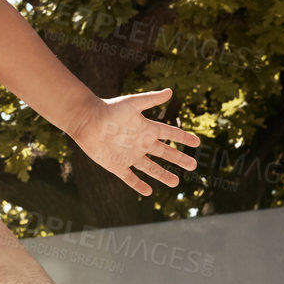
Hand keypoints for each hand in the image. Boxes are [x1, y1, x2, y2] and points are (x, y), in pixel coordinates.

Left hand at [72, 87, 199, 195]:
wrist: (86, 120)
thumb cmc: (109, 109)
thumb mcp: (132, 103)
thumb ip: (151, 99)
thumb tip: (170, 91)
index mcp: (146, 128)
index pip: (169, 134)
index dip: (183, 138)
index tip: (197, 143)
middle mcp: (140, 143)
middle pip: (164, 153)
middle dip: (178, 159)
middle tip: (193, 166)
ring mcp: (129, 155)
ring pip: (150, 168)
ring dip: (162, 175)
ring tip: (175, 182)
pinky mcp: (116, 165)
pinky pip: (130, 178)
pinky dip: (138, 185)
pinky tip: (148, 192)